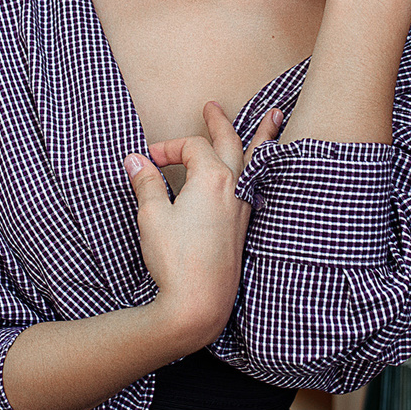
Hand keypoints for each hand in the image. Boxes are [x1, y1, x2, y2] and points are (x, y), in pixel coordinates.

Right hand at [124, 102, 283, 346]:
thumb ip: (147, 184)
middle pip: (230, 143)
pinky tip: (257, 172)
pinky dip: (259, 168)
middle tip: (213, 106)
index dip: (167, 148)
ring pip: (254, 162)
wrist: (199, 304)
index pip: (192, 147)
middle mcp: (234, 189)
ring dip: (260, 137)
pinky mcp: (243, 227)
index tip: (146, 160)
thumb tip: (136, 160)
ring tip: (274, 118)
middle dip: (220, 122)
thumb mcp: (152, 217)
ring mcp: (242, 208)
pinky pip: (254, 185)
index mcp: (212, 179)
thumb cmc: (176, 259)